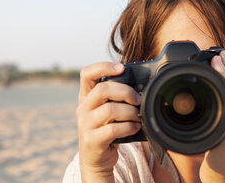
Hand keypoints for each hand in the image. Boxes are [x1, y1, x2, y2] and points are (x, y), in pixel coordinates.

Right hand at [76, 62, 140, 182]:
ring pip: (110, 110)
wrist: (96, 158)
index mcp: (86, 96)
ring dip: (130, 112)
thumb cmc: (106, 128)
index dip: (103, 67)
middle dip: (125, 92)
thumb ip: (116, 97)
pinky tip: (135, 127)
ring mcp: (85, 124)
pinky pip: (113, 129)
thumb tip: (141, 87)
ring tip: (138, 116)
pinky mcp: (92, 140)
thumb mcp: (106, 110)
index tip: (121, 68)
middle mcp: (83, 108)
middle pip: (102, 89)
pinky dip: (128, 127)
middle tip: (138, 99)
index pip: (87, 73)